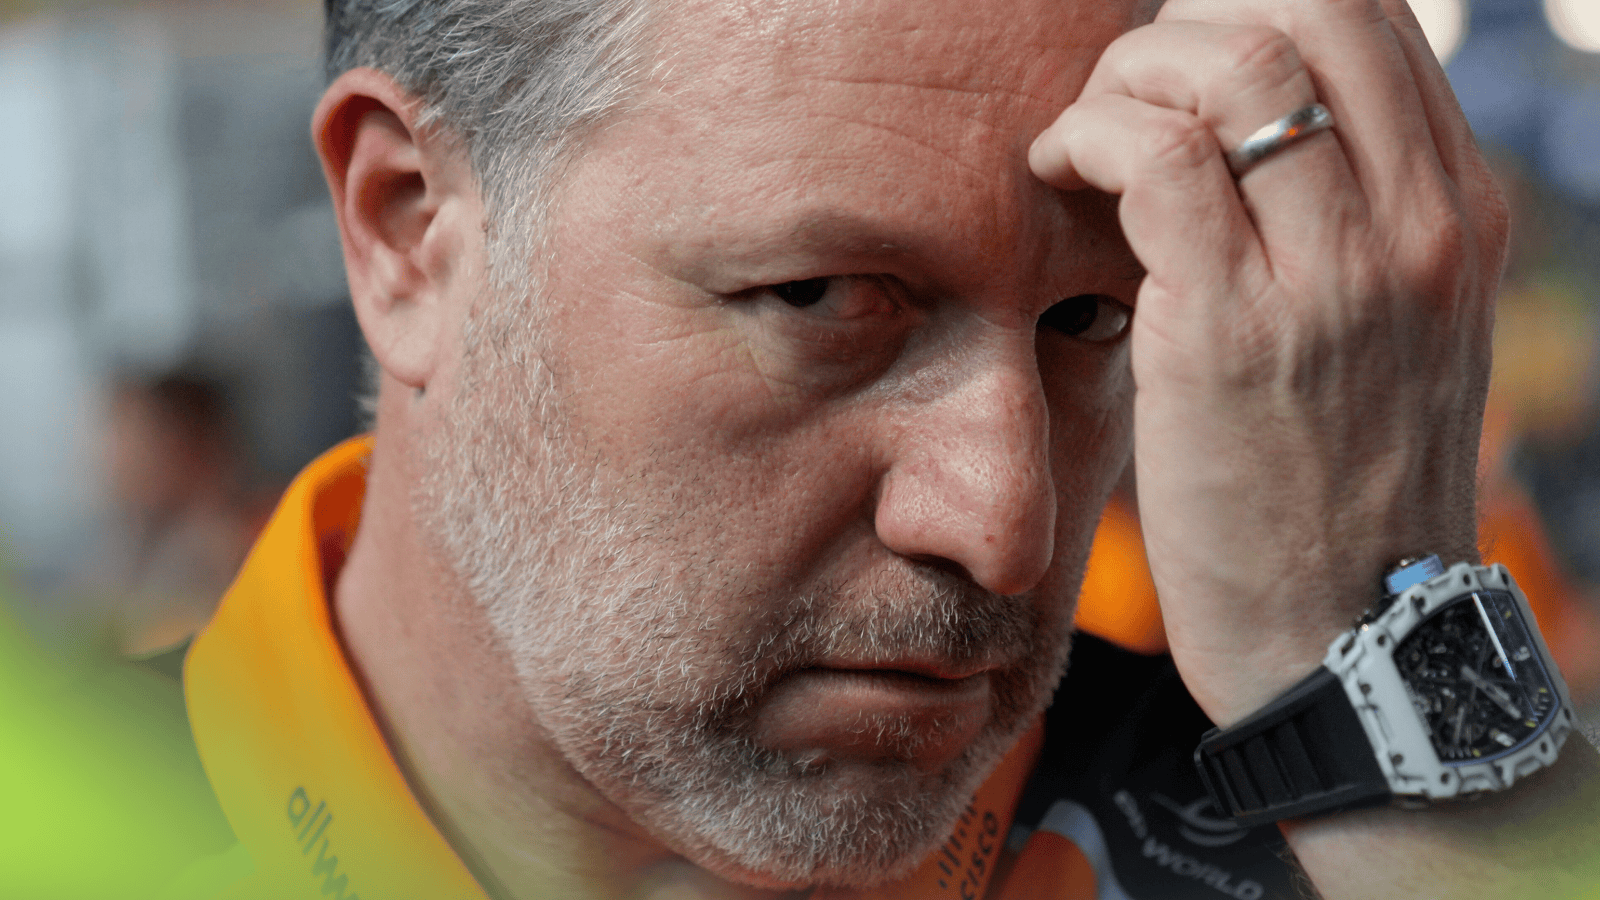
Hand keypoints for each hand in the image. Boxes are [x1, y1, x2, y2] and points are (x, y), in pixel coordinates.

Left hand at [1028, 0, 1508, 725]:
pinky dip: (1085, 135)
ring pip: (1229, 63)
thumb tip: (1232, 127)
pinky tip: (1055, 170)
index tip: (1177, 57)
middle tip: (1128, 85)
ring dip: (1126, 72)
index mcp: (1457, 212)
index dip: (1251, 7)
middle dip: (1188, 21)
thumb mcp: (1386, 334)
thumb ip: (1344, 223)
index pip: (1369, 20)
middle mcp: (1416, 225)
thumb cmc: (1334, 485)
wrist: (1344, 636)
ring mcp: (1333, 275)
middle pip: (1308, 7)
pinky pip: (1151, 157)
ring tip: (1084, 136)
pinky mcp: (1232, 330)